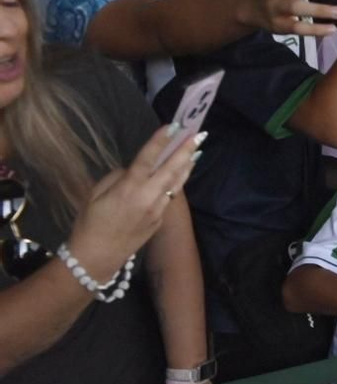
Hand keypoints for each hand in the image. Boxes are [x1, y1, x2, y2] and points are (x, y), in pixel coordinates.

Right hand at [68, 124, 199, 280]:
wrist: (98, 257)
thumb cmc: (90, 223)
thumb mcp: (95, 194)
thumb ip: (117, 178)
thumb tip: (134, 170)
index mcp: (128, 189)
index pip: (147, 159)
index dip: (160, 142)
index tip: (173, 126)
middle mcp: (147, 197)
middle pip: (171, 169)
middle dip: (185, 151)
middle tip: (198, 135)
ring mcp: (157, 210)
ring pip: (176, 183)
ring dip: (186, 166)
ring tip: (197, 150)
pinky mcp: (160, 219)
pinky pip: (170, 196)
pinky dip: (176, 182)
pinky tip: (180, 173)